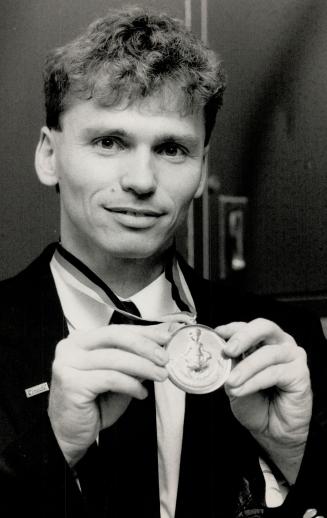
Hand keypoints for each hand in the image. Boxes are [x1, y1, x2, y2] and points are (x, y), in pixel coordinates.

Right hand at [48, 324, 169, 466]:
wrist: (67, 436)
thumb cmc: (93, 406)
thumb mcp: (118, 377)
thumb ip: (133, 361)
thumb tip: (159, 347)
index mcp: (81, 340)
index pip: (117, 330)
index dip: (143, 332)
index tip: (165, 336)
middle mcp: (71, 347)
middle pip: (115, 336)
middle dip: (144, 345)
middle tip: (164, 357)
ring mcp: (68, 363)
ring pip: (115, 357)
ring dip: (143, 366)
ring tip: (160, 375)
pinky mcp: (72, 382)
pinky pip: (111, 378)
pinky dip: (131, 384)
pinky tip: (141, 393)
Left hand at [216, 318, 312, 482]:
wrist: (270, 431)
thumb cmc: (255, 403)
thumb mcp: (235, 380)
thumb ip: (231, 364)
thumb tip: (221, 353)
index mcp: (264, 341)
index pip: (248, 326)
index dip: (233, 328)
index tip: (218, 333)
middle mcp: (280, 344)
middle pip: (264, 327)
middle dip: (243, 337)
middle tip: (228, 351)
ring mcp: (292, 357)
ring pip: (267, 353)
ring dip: (246, 368)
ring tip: (231, 382)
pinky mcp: (300, 374)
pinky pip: (274, 373)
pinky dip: (255, 381)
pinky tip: (242, 389)